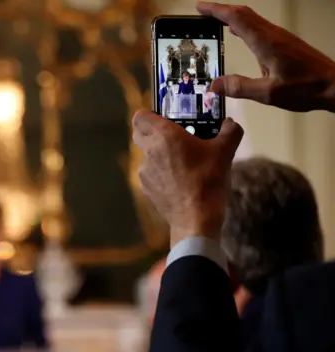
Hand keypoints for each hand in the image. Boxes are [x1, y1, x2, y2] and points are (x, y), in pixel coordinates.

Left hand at [132, 111, 243, 246]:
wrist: (196, 218)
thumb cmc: (208, 180)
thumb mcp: (225, 152)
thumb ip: (230, 131)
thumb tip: (231, 123)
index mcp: (164, 136)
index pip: (140, 116)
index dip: (149, 114)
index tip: (164, 118)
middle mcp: (149, 151)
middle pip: (139, 134)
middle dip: (152, 131)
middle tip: (173, 135)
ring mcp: (144, 171)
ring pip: (145, 154)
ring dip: (157, 153)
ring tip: (180, 161)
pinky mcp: (145, 188)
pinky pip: (149, 173)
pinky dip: (159, 172)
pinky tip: (177, 180)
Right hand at [198, 2, 334, 111]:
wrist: (334, 85)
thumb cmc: (305, 88)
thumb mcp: (268, 93)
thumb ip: (240, 88)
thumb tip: (215, 84)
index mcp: (265, 43)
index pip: (236, 19)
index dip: (216, 10)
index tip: (200, 8)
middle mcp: (272, 35)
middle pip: (243, 13)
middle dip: (221, 9)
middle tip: (203, 11)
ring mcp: (280, 37)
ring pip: (252, 18)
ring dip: (232, 15)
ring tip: (217, 20)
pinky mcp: (285, 42)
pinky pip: (259, 26)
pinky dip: (244, 24)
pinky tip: (240, 33)